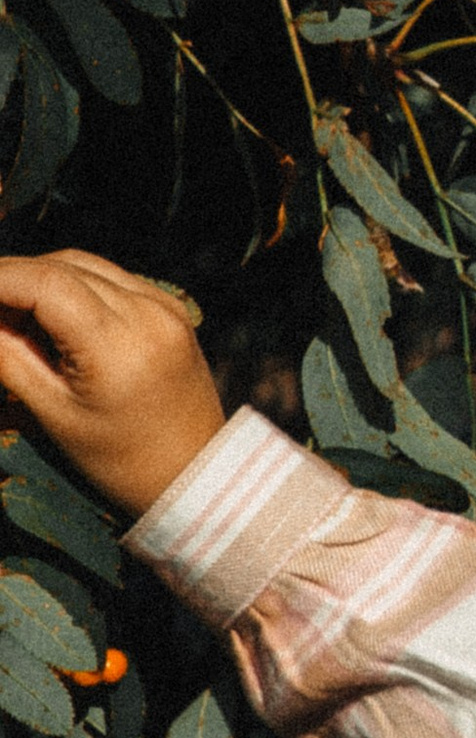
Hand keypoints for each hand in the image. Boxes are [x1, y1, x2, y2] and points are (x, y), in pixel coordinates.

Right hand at [0, 249, 225, 518]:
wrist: (196, 472)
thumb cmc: (122, 459)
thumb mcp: (54, 412)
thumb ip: (8, 356)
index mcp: (119, 344)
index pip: (44, 282)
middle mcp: (148, 312)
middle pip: (62, 266)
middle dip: (12, 278)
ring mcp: (165, 305)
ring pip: (85, 265)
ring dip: (40, 278)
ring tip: (12, 316)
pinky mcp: (171, 307)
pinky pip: (111, 278)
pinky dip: (73, 284)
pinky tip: (51, 315)